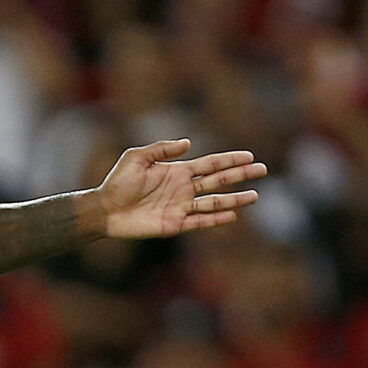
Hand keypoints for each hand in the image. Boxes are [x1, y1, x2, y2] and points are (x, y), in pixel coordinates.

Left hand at [98, 140, 265, 238]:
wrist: (104, 209)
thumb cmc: (117, 182)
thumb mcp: (137, 157)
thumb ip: (161, 148)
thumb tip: (189, 143)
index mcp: (178, 171)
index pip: (210, 163)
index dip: (230, 159)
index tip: (249, 156)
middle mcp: (183, 188)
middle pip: (219, 180)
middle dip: (240, 175)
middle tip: (263, 170)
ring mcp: (181, 207)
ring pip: (214, 202)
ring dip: (235, 199)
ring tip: (255, 196)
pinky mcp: (174, 224)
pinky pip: (200, 221)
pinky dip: (216, 219)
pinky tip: (232, 215)